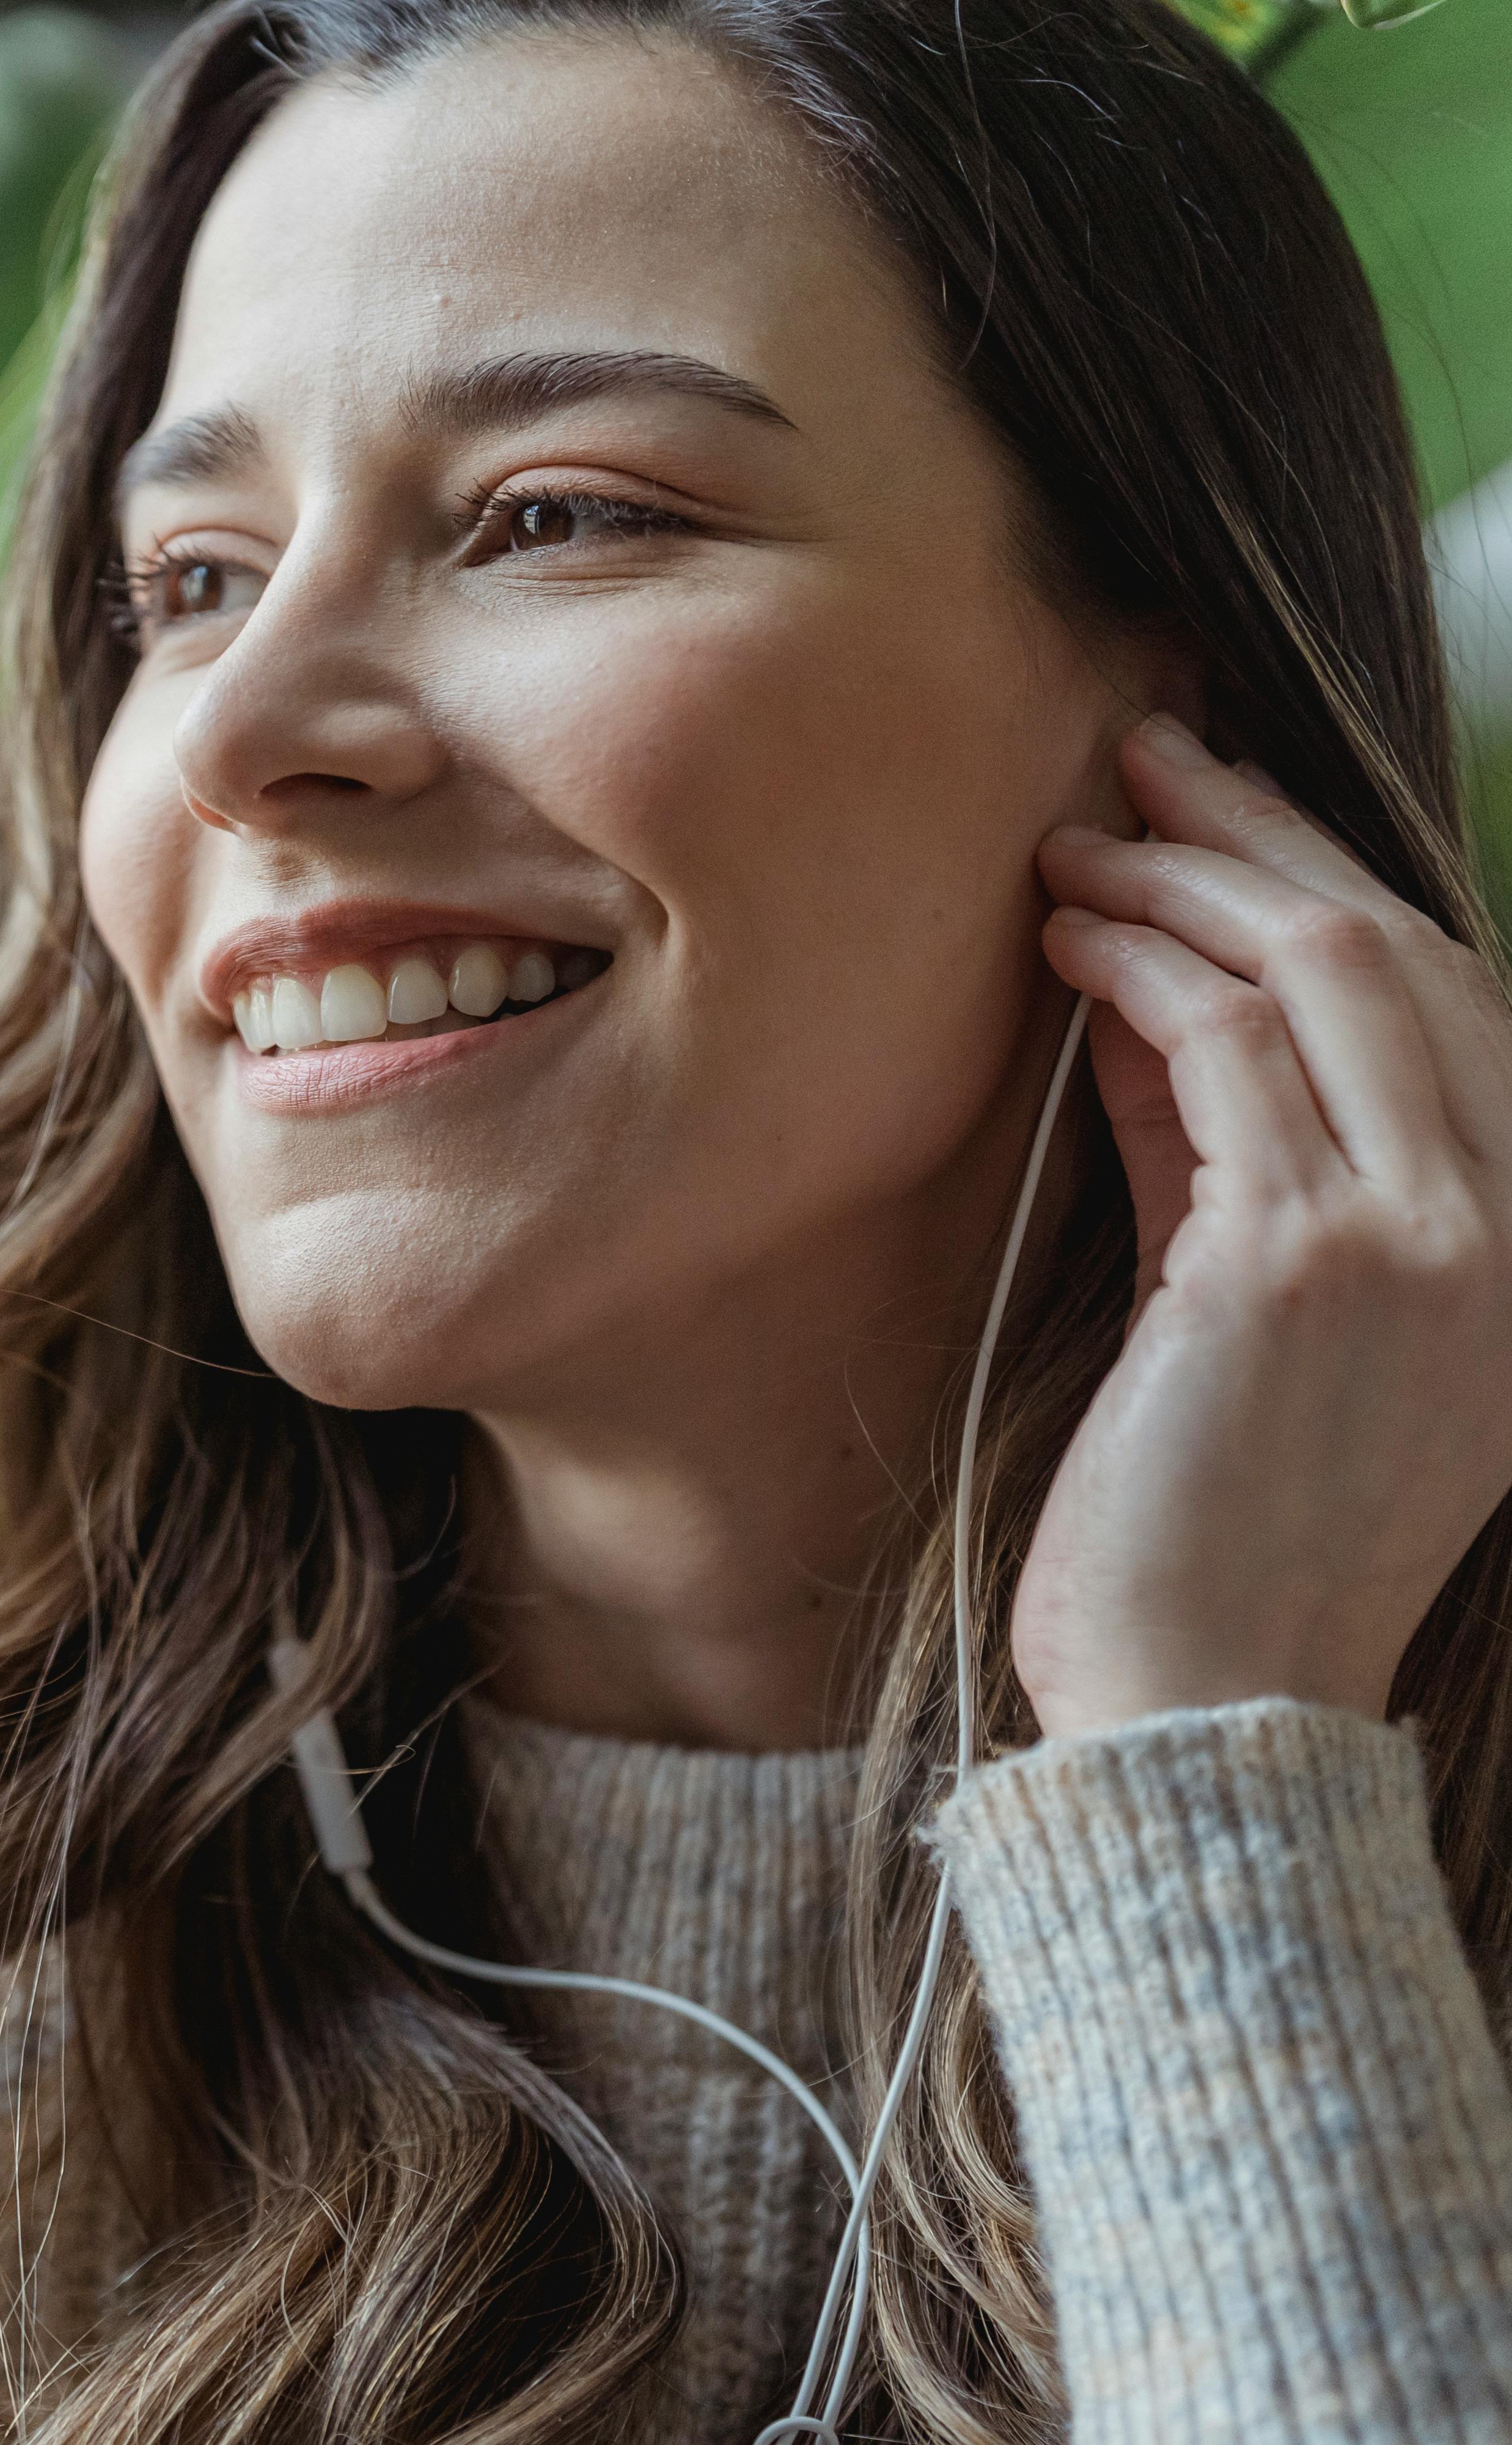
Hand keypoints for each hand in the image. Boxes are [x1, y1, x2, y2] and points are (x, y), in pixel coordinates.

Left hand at [1018, 712, 1511, 1740]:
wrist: (1209, 1698)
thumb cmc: (1204, 1521)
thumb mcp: (1237, 1297)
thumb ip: (1215, 1148)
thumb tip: (1140, 989)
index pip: (1448, 993)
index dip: (1328, 878)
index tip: (1218, 812)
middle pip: (1398, 948)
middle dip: (1262, 834)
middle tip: (1146, 754)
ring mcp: (1423, 1238)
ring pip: (1314, 971)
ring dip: (1181, 885)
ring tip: (1073, 844)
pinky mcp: (1298, 1262)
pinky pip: (1223, 1051)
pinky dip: (1138, 970)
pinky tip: (1066, 937)